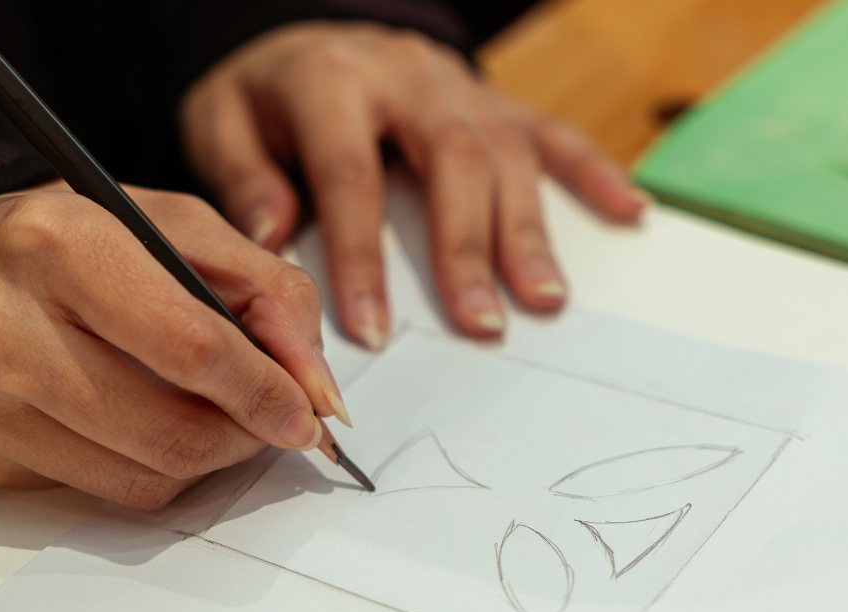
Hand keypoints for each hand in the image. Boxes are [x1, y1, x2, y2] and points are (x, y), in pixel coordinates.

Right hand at [0, 180, 348, 509]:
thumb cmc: (76, 239)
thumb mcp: (179, 228)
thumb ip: (268, 292)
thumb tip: (316, 387)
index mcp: (56, 244)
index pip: (189, 346)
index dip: (265, 390)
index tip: (308, 412)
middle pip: (170, 431)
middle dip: (246, 437)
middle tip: (271, 421)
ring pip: (143, 478)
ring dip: (205, 459)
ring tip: (214, 416)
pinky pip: (102, 491)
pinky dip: (148, 466)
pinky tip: (142, 421)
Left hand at [180, 21, 645, 348]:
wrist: (307, 43)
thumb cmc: (264, 98)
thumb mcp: (220, 122)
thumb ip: (240, 177)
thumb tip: (272, 241)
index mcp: (332, 81)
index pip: (352, 175)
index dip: (361, 257)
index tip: (369, 332)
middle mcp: (406, 74)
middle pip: (450, 159)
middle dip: (467, 246)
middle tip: (481, 322)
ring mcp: (458, 84)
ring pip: (505, 150)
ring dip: (527, 228)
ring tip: (544, 299)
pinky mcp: (492, 99)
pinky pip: (550, 130)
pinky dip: (592, 171)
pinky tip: (627, 210)